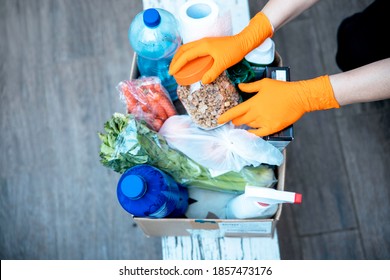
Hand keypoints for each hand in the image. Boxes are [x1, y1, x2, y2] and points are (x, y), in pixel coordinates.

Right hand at [169, 12, 272, 83]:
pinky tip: (189, 63)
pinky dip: (187, 55)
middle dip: (175, 60)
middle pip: (183, 50)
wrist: (243, 42)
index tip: (172, 73)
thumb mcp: (223, 64)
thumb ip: (213, 73)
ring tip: (177, 66)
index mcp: (203, 46)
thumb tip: (203, 82)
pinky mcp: (208, 44)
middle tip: (172, 70)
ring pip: (187, 48)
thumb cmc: (234, 51)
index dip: (177, 64)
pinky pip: (193, 49)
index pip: (185, 55)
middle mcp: (201, 42)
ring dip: (180, 57)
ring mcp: (205, 42)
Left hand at [217, 76, 339, 135]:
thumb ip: (250, 87)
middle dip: (236, 121)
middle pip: (241, 121)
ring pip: (250, 126)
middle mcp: (256, 114)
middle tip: (234, 121)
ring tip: (244, 123)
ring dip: (245, 125)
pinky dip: (253, 134)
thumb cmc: (282, 88)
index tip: (219, 120)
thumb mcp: (264, 84)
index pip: (235, 112)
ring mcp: (264, 122)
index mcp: (253, 103)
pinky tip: (250, 133)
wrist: (299, 97)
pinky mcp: (272, 127)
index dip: (225, 117)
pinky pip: (259, 134)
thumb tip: (240, 86)